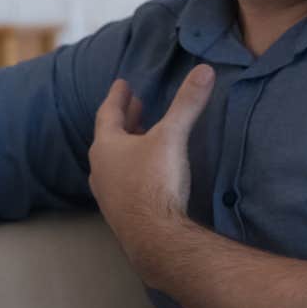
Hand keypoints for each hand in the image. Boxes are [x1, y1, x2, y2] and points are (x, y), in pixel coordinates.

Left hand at [88, 65, 213, 259]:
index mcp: (107, 147)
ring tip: (142, 137)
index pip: (108, 113)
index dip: (117, 96)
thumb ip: (187, 104)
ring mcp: (108, 194)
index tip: (122, 83)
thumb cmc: (156, 183)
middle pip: (110, 137)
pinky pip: (123, 182)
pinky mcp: (121, 213)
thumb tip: (205, 69)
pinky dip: (133, 169)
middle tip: (135, 105)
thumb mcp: (172, 137)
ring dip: (128, 146)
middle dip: (125, 119)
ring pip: (115, 162)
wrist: (153, 238)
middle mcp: (101, 169)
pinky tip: (146, 174)